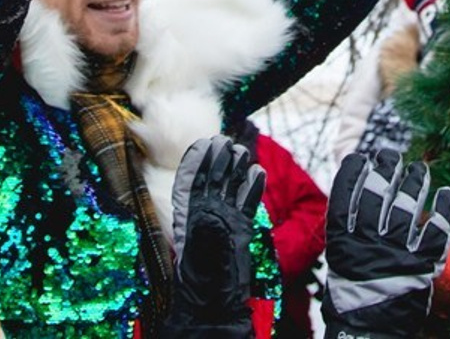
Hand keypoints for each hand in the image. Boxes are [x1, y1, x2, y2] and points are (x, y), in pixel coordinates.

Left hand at [160, 135, 265, 338]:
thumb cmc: (203, 283)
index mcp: (190, 217)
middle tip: (225, 142)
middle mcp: (207, 215)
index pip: (192, 183)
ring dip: (236, 170)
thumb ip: (206, 236)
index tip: (203, 144)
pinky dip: (254, 189)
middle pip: (213, 180)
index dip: (196, 163)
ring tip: (241, 153)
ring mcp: (225, 221)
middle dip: (218, 161)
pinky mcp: (241, 230)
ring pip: (231, 188)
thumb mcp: (201, 259)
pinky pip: (248, 204)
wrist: (215, 306)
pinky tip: (258, 173)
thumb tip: (211, 214)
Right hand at [322, 148, 449, 338]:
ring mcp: (397, 253)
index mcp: (343, 242)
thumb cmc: (353, 293)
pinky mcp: (423, 267)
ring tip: (419, 169)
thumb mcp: (340, 258)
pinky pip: (438, 231)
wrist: (369, 332)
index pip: (345, 195)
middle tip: (391, 156)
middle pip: (378, 193)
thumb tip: (358, 190)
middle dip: (385, 169)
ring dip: (415, 182)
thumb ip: (348, 227)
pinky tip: (448, 193)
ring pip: (407, 206)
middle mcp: (369, 243)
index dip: (352, 172)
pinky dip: (445, 209)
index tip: (360, 158)